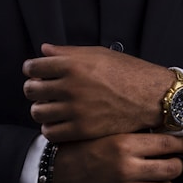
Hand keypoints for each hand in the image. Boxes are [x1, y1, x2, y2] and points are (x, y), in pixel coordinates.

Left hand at [22, 43, 172, 140]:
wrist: (152, 97)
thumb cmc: (128, 72)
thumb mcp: (98, 53)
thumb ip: (68, 52)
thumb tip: (44, 50)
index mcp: (73, 65)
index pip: (34, 67)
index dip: (31, 69)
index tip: (35, 72)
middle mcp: (71, 87)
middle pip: (31, 90)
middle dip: (34, 88)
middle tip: (42, 89)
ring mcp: (76, 110)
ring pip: (38, 112)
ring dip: (41, 108)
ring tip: (51, 106)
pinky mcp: (83, 130)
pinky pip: (51, 132)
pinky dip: (51, 127)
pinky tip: (59, 121)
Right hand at [52, 132, 182, 182]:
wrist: (56, 172)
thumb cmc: (81, 148)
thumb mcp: (106, 131)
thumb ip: (133, 132)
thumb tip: (164, 130)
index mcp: (124, 144)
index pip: (168, 144)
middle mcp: (127, 168)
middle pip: (173, 168)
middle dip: (176, 164)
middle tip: (171, 161)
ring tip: (159, 179)